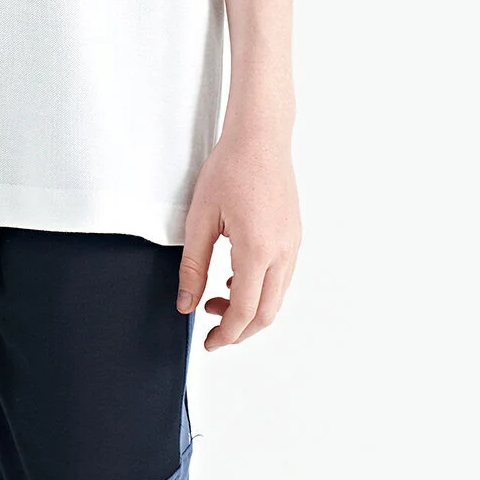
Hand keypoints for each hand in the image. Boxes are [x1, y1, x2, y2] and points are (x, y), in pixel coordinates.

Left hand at [174, 128, 300, 347]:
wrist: (260, 137)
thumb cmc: (229, 169)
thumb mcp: (200, 219)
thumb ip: (192, 266)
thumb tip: (186, 304)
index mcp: (258, 251)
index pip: (245, 312)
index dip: (225, 334)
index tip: (208, 342)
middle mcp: (282, 252)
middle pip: (267, 313)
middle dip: (240, 330)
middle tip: (212, 330)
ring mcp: (293, 244)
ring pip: (277, 297)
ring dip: (250, 310)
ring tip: (217, 299)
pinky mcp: (294, 235)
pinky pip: (281, 276)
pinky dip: (260, 289)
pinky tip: (234, 278)